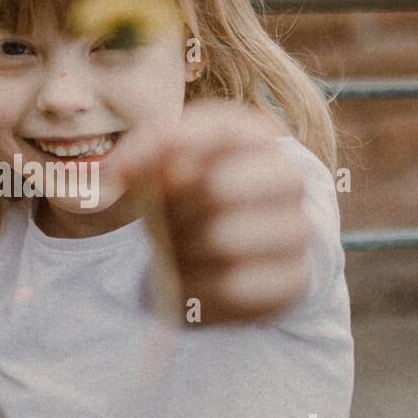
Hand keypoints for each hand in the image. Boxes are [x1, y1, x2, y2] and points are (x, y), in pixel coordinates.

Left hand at [112, 100, 310, 324]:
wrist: (222, 256)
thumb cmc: (188, 201)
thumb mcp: (160, 171)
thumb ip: (143, 158)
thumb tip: (120, 169)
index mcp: (257, 135)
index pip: (220, 128)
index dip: (168, 150)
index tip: (124, 171)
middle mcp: (287, 176)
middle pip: (217, 188)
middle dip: (174, 210)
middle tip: (165, 222)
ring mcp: (297, 228)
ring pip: (223, 241)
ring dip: (183, 252)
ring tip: (180, 252)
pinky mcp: (296, 278)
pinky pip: (234, 286)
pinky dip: (199, 288)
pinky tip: (193, 281)